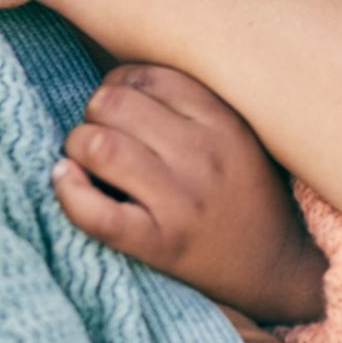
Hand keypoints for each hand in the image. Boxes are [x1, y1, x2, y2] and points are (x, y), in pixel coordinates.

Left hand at [52, 63, 328, 325]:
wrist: (275, 266)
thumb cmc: (246, 193)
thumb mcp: (238, 134)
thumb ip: (191, 105)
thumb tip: (118, 85)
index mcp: (222, 120)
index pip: (148, 76)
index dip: (118, 83)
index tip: (119, 106)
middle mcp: (202, 154)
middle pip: (115, 103)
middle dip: (93, 112)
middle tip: (99, 133)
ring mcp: (181, 201)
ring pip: (99, 146)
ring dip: (77, 145)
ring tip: (84, 158)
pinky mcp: (161, 244)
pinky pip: (97, 213)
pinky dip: (68, 192)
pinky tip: (66, 180)